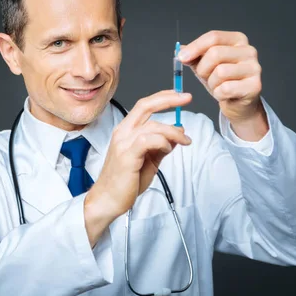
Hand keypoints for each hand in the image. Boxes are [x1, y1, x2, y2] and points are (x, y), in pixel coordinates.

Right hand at [84, 90, 191, 244]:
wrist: (108, 200)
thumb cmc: (126, 181)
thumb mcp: (150, 160)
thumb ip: (162, 145)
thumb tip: (179, 132)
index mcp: (126, 130)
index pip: (145, 106)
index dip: (163, 97)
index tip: (180, 95)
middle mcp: (123, 132)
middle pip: (146, 106)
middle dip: (169, 99)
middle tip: (186, 99)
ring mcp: (123, 143)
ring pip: (153, 125)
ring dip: (173, 131)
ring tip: (185, 141)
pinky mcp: (127, 155)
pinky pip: (148, 140)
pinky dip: (163, 142)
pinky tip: (168, 148)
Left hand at [178, 30, 262, 124]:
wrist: (238, 103)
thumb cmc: (223, 81)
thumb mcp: (206, 65)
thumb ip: (194, 56)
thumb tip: (180, 50)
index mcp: (238, 40)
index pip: (213, 37)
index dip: (195, 47)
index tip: (181, 57)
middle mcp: (249, 51)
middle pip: (215, 53)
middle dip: (203, 68)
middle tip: (203, 76)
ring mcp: (254, 68)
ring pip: (220, 72)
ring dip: (211, 83)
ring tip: (216, 86)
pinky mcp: (255, 86)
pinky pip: (226, 88)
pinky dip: (218, 94)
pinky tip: (224, 94)